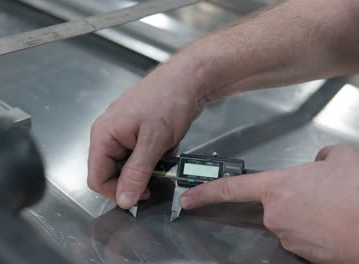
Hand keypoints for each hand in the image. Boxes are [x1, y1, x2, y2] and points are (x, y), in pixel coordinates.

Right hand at [88, 60, 203, 208]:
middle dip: (134, 179)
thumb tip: (124, 200)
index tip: (139, 196)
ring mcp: (122, 133)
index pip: (96, 178)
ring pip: (127, 166)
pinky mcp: (136, 133)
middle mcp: (108, 134)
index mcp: (103, 134)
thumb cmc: (168, 98)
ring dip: (146, 168)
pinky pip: (138, 156)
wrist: (189, 78)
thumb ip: (137, 172)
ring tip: (163, 157)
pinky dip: (153, 158)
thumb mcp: (154, 141)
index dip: (116, 192)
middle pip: (111, 173)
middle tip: (156, 178)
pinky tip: (166, 148)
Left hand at [180, 144, 358, 262]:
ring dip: (308, 216)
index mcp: (276, 187)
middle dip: (294, 200)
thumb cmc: (357, 192)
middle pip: (275, 205)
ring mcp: (288, 237)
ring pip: (292, 223)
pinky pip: (304, 239)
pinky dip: (317, 232)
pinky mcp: (303, 255)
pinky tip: (336, 223)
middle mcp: (275, 215)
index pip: (230, 188)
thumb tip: (320, 162)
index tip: (188, 200)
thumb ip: (321, 157)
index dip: (205, 193)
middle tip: (323, 196)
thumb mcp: (339, 158)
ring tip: (335, 209)